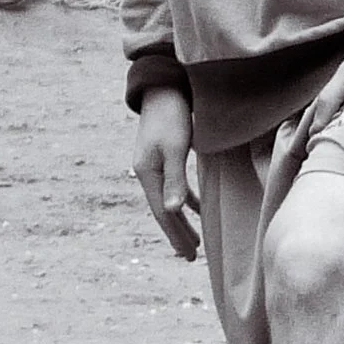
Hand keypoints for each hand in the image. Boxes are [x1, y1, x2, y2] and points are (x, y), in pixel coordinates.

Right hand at [134, 87, 200, 260]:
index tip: (188, 255)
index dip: (175, 234)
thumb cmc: (172, 115)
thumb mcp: (175, 147)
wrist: (163, 87)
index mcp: (148, 173)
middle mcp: (148, 172)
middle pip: (164, 210)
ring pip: (169, 200)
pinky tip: (195, 208)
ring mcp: (155, 164)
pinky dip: (185, 200)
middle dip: (177, 234)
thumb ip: (175, 179)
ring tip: (193, 241)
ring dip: (181, 220)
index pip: (162, 212)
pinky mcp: (165, 156)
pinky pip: (175, 186)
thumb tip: (172, 210)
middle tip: (190, 257)